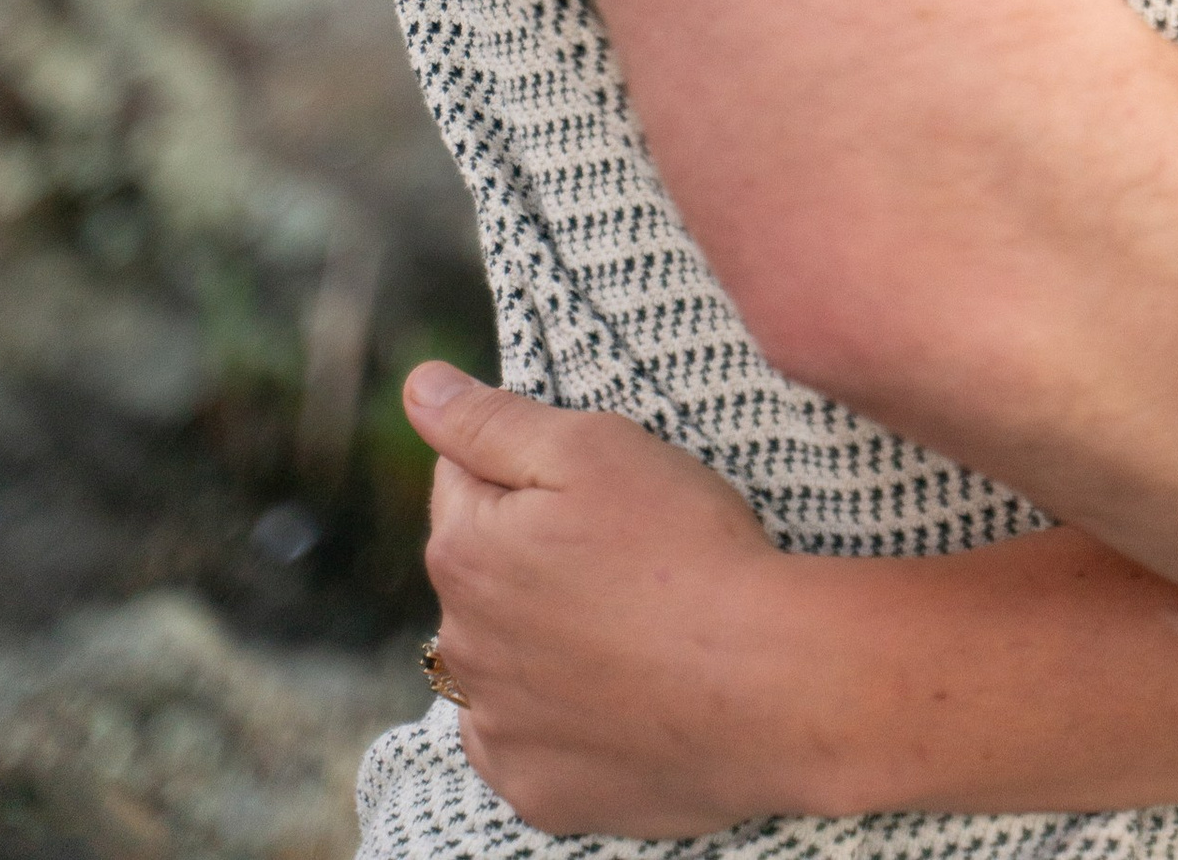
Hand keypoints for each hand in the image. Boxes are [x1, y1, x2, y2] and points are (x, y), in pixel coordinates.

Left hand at [407, 361, 826, 837]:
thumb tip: (416, 387)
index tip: (592, 485)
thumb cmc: (682, 548)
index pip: (462, 481)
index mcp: (465, 553)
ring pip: (504, 659)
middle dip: (529, 554)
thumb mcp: (592, 448)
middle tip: (624, 551)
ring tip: (629, 623)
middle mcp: (461, 649)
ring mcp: (499, 730)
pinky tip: (619, 692)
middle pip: (483, 574)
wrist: (762, 682)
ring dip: (541, 638)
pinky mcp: (539, 790)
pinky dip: (562, 717)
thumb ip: (490, 420)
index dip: (529, 470)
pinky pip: (532, 740)